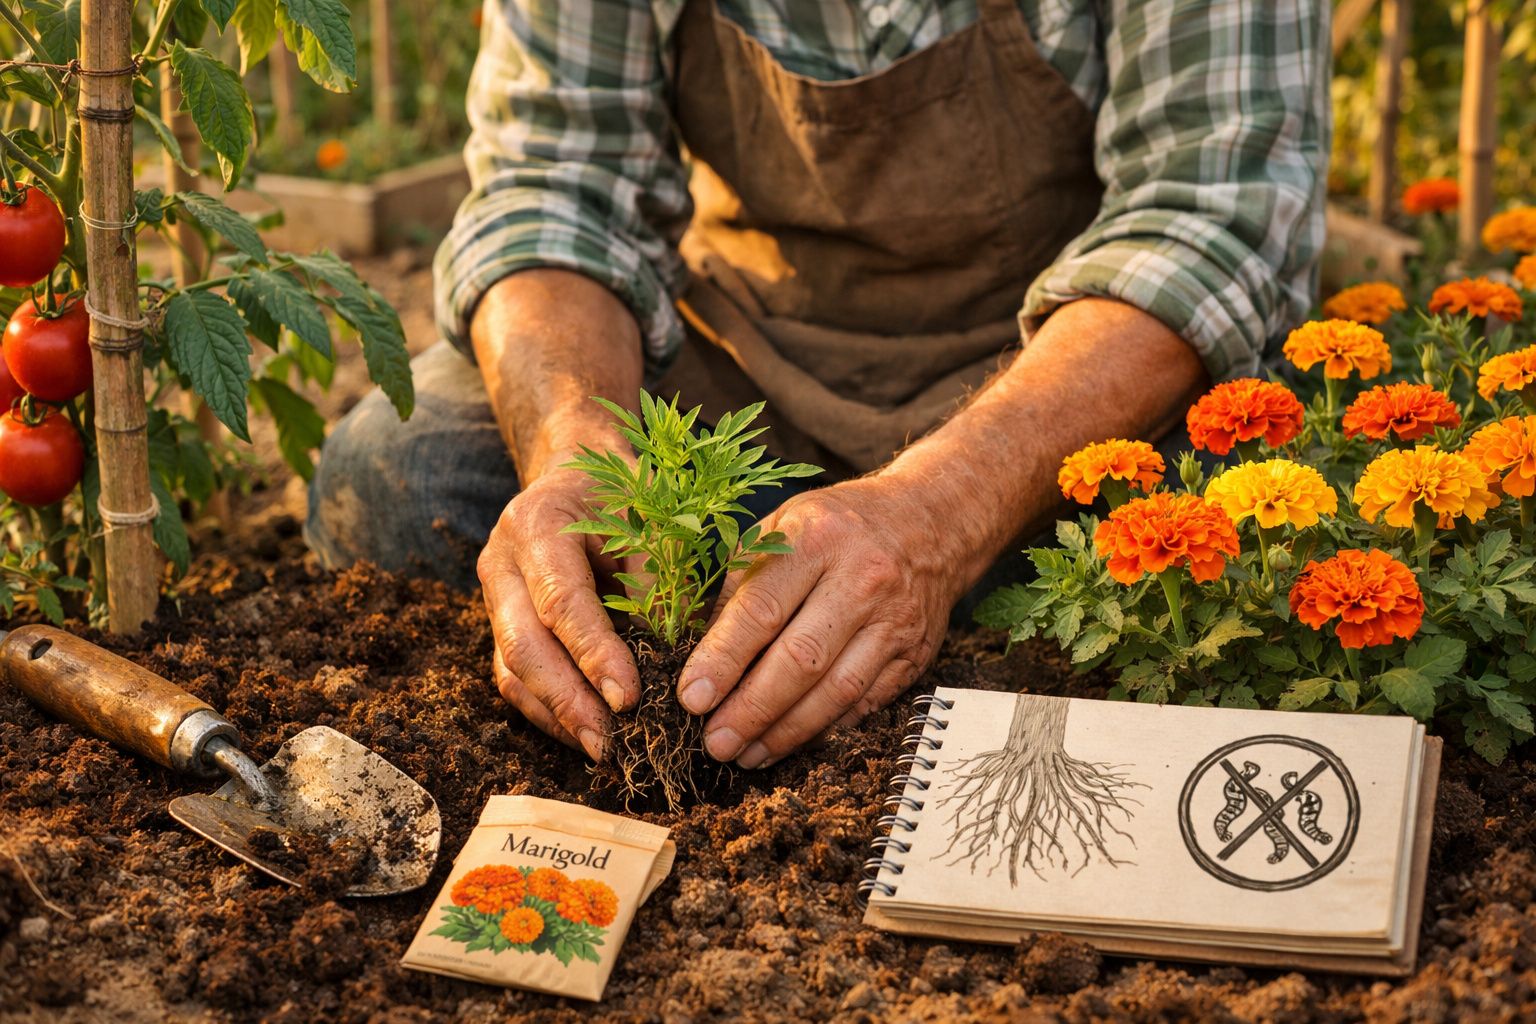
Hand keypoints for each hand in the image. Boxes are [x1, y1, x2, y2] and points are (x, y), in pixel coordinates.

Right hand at [478, 468, 640, 760]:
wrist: (581, 473)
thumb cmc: (628, 497)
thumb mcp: (653, 523)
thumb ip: (660, 587)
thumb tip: (678, 665)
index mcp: (537, 524)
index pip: (562, 601)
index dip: (594, 655)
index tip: (629, 699)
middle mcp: (502, 563)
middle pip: (523, 645)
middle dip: (568, 702)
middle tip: (612, 744)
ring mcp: (494, 598)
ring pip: (512, 671)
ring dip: (557, 716)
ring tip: (604, 751)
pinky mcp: (502, 627)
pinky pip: (517, 679)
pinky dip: (551, 712)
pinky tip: (588, 734)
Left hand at [676, 477, 972, 767]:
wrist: (931, 520)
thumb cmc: (839, 525)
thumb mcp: (781, 527)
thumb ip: (737, 583)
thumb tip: (696, 647)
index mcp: (817, 538)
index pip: (762, 610)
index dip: (723, 659)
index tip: (691, 698)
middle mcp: (861, 579)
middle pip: (800, 660)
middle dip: (751, 709)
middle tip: (715, 741)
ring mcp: (894, 620)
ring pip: (836, 691)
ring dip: (786, 732)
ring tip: (747, 754)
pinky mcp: (915, 654)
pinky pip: (865, 704)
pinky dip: (824, 729)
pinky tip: (790, 742)